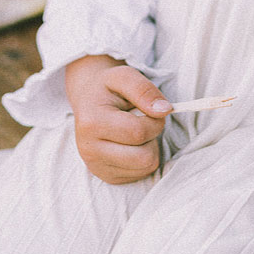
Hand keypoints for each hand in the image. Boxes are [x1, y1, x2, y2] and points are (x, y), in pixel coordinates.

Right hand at [64, 55, 170, 183]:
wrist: (88, 99)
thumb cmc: (107, 88)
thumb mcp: (123, 76)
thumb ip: (144, 90)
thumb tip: (164, 110)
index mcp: (92, 124)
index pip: (138, 133)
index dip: (154, 120)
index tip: (150, 110)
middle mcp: (89, 151)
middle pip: (144, 157)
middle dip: (152, 137)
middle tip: (143, 122)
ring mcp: (96, 167)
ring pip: (146, 167)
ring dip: (149, 148)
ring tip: (135, 132)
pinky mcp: (106, 176)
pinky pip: (141, 174)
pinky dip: (143, 158)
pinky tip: (131, 144)